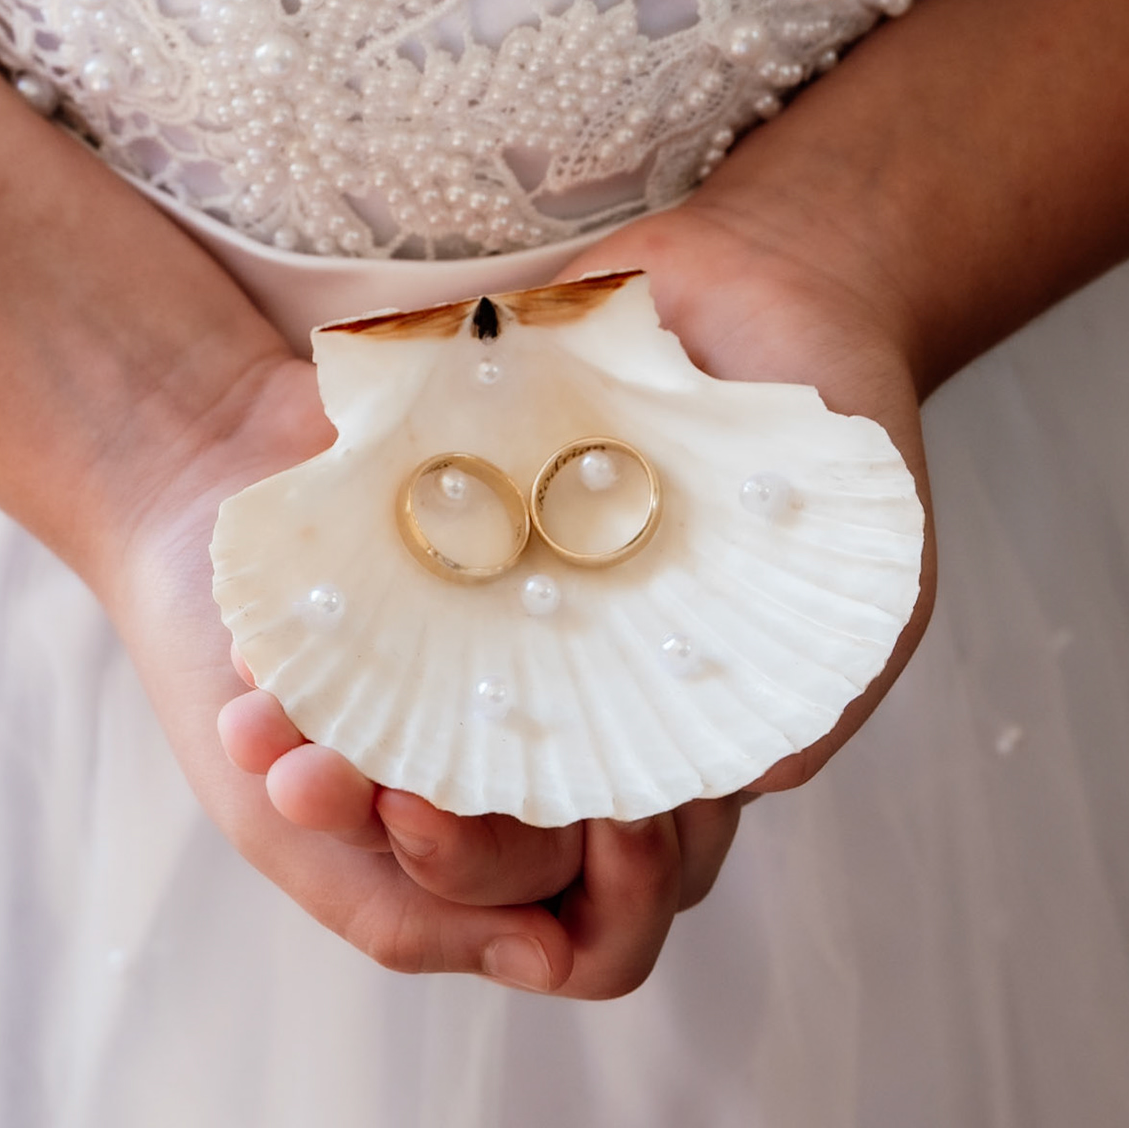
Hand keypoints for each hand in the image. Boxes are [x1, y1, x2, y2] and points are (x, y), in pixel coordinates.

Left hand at [203, 203, 935, 993]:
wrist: (778, 274)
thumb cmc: (840, 429)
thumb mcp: (875, 562)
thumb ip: (831, 679)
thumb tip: (758, 784)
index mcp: (651, 713)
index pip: (567, 831)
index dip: (501, 854)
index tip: (448, 832)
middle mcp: (564, 668)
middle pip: (459, 783)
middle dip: (384, 806)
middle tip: (316, 793)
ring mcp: (500, 593)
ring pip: (392, 695)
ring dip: (319, 726)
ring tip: (253, 730)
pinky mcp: (447, 506)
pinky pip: (365, 571)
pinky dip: (311, 604)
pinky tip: (253, 631)